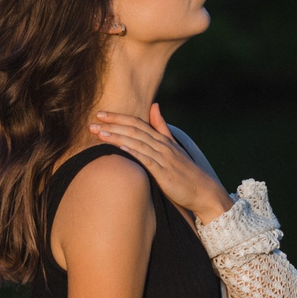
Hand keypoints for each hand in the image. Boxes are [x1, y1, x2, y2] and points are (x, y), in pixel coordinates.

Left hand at [90, 105, 232, 224]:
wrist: (203, 191)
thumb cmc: (186, 172)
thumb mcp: (174, 146)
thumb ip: (162, 127)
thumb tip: (154, 106)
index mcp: (162, 140)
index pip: (138, 123)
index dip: (119, 117)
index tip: (101, 114)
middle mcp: (162, 146)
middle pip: (134, 130)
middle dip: (113, 124)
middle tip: (92, 121)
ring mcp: (163, 158)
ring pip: (137, 143)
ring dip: (117, 136)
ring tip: (99, 133)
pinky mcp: (164, 173)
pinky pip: (146, 160)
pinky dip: (133, 152)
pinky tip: (120, 147)